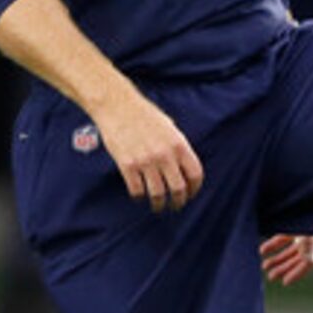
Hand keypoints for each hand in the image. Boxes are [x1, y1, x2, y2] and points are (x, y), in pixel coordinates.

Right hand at [90, 89, 202, 212]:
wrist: (117, 106)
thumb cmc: (144, 114)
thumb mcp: (170, 127)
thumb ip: (178, 147)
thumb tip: (184, 168)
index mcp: (179, 144)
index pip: (195, 174)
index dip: (194, 189)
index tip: (190, 194)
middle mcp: (164, 155)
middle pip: (178, 189)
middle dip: (178, 202)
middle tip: (175, 206)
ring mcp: (146, 161)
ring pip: (158, 194)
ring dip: (159, 204)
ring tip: (158, 206)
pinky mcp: (127, 166)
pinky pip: (137, 190)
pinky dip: (139, 197)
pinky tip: (140, 195)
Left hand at [261, 233, 312, 285]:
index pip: (309, 264)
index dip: (297, 274)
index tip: (285, 282)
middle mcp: (311, 242)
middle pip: (296, 260)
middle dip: (284, 268)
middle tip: (271, 277)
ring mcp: (302, 234)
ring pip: (289, 251)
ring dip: (278, 260)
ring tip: (265, 267)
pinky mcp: (294, 227)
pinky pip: (282, 239)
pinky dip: (273, 245)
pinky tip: (262, 251)